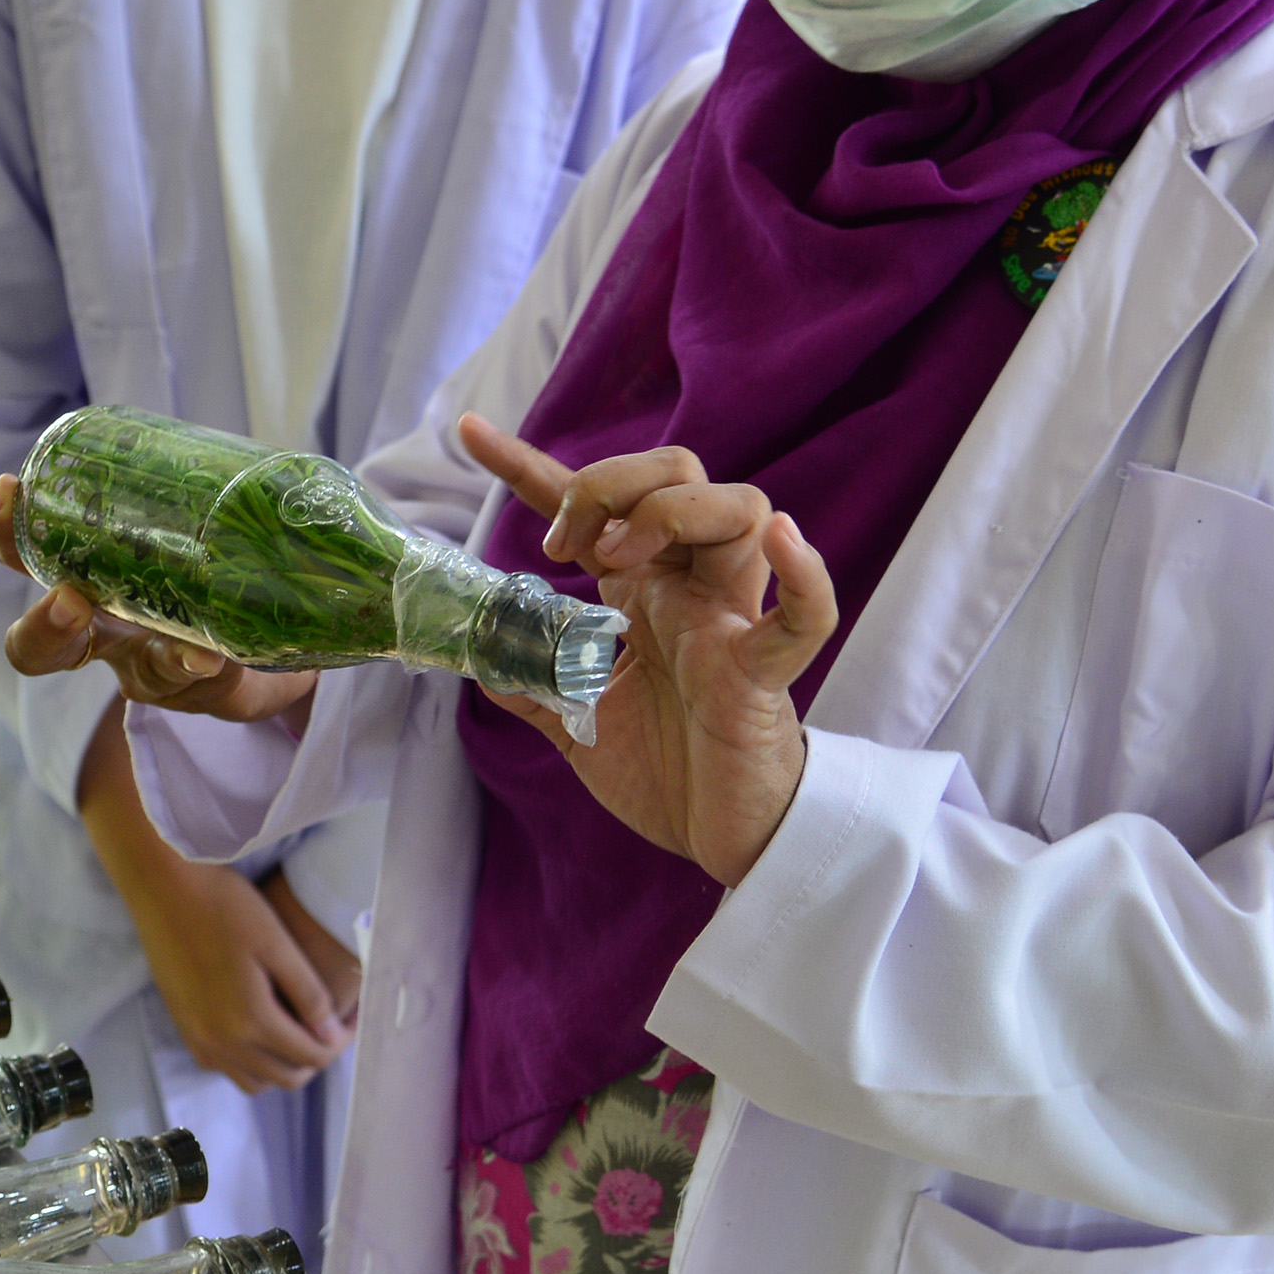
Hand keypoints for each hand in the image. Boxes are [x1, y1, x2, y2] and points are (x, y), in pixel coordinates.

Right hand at [0, 473, 318, 726]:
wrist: (271, 630)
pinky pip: (192, 682)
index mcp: (84, 579)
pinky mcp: (199, 687)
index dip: (6, 528)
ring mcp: (147, 667)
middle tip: (68, 601)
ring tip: (177, 643)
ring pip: (133, 678)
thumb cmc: (207, 562)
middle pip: (40, 648)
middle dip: (44, 629)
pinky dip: (199, 668)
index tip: (11, 488)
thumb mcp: (185, 519)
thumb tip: (183, 433)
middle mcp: (104, 632)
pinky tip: (213, 657)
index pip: (26, 556)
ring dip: (151, 657)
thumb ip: (178, 487)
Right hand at [79, 706, 349, 1093]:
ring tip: (300, 1029)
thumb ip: (308, 993)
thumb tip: (332, 1035)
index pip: (313, 1055)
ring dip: (284, 1065)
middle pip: (287, 1076)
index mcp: (250, 1020)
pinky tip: (261, 1029)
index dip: (342, 1040)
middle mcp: (221, 1041)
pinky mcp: (184, 1028)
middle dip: (318, 1055)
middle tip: (333, 1023)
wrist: (163, 886)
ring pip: (255, 1081)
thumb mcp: (276, 944)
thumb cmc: (224, 904)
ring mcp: (198, 1038)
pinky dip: (251, 1061)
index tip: (355, 1016)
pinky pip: (225, 1067)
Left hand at [455, 413, 835, 888]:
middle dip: (610, 483)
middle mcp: (689, 588)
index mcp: (641, 590)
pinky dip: (803, 577)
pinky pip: (802, 617)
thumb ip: (529, 683)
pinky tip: (784, 540)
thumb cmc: (665, 771)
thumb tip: (474, 655)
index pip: (590, 506)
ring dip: (671, 511)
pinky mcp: (761, 672)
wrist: (720, 838)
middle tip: (564, 546)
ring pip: (741, 509)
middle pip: (676, 472)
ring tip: (619, 558)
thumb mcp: (572, 722)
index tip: (469, 434)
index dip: (527, 466)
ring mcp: (730, 621)